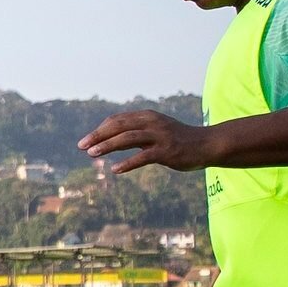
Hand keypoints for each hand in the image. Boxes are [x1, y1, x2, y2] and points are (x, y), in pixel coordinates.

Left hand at [78, 110, 211, 172]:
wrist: (206, 144)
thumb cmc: (178, 140)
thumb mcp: (156, 130)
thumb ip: (137, 132)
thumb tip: (113, 138)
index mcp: (147, 116)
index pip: (117, 120)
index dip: (100, 130)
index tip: (87, 141)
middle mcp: (151, 123)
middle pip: (118, 126)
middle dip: (97, 136)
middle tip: (81, 146)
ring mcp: (159, 136)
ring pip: (127, 139)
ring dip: (107, 146)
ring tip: (92, 154)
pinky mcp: (166, 151)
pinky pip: (143, 157)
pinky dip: (127, 163)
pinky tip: (115, 170)